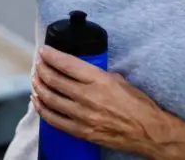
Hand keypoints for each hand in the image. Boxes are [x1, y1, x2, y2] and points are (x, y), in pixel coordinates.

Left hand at [32, 45, 169, 156]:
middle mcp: (89, 97)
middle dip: (42, 69)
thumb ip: (96, 73)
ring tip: (36, 79)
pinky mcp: (81, 131)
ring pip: (50, 98)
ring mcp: (83, 116)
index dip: (51, 55)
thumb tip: (78, 68)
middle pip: (54, 80)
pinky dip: (42, 109)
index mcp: (99, 80)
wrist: (148, 131)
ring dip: (39, 87)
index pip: (67, 63)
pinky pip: (54, 120)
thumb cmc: (137, 104)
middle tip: (38, 64)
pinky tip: (37, 101)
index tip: (44, 51)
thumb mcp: (118, 79)